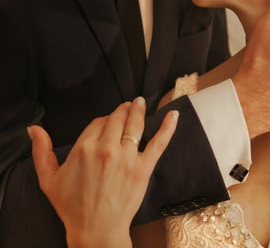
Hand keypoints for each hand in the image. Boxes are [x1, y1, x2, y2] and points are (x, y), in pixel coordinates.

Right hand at [28, 98, 177, 247]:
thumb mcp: (49, 179)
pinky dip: (167, 127)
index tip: (106, 121)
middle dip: (122, 110)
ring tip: (139, 102)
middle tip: (127, 105)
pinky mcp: (143, 167)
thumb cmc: (72, 206)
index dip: (103, 120)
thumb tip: (34, 129)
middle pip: (117, 119)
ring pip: (135, 124)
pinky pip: (158, 142)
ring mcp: (127, 157)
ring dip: (138, 110)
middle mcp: (106, 148)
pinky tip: (173, 115)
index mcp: (84, 148)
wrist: (95, 230)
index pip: (98, 122)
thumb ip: (41, 151)